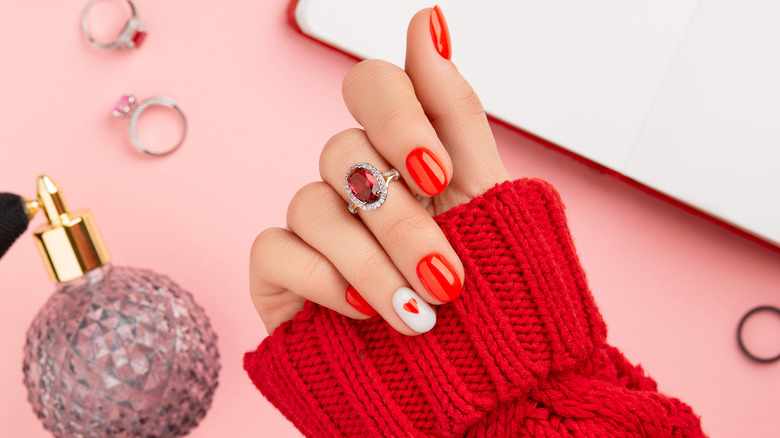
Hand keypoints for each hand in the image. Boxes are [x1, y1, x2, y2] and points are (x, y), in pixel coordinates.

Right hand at [250, 6, 508, 335]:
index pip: (373, 84)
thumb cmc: (480, 287)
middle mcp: (351, 176)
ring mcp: (313, 221)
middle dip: (401, 221)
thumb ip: (454, 109)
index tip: (436, 174)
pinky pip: (275, 247)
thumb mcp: (484, 195)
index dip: (400, 119)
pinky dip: (325, 282)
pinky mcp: (281, 267)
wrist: (467, 379)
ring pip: (314, 205)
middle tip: (447, 277)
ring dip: (374, 265)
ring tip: (420, 316)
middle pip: (345, 152)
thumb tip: (427, 17)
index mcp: (400, 149)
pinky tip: (364, 315)